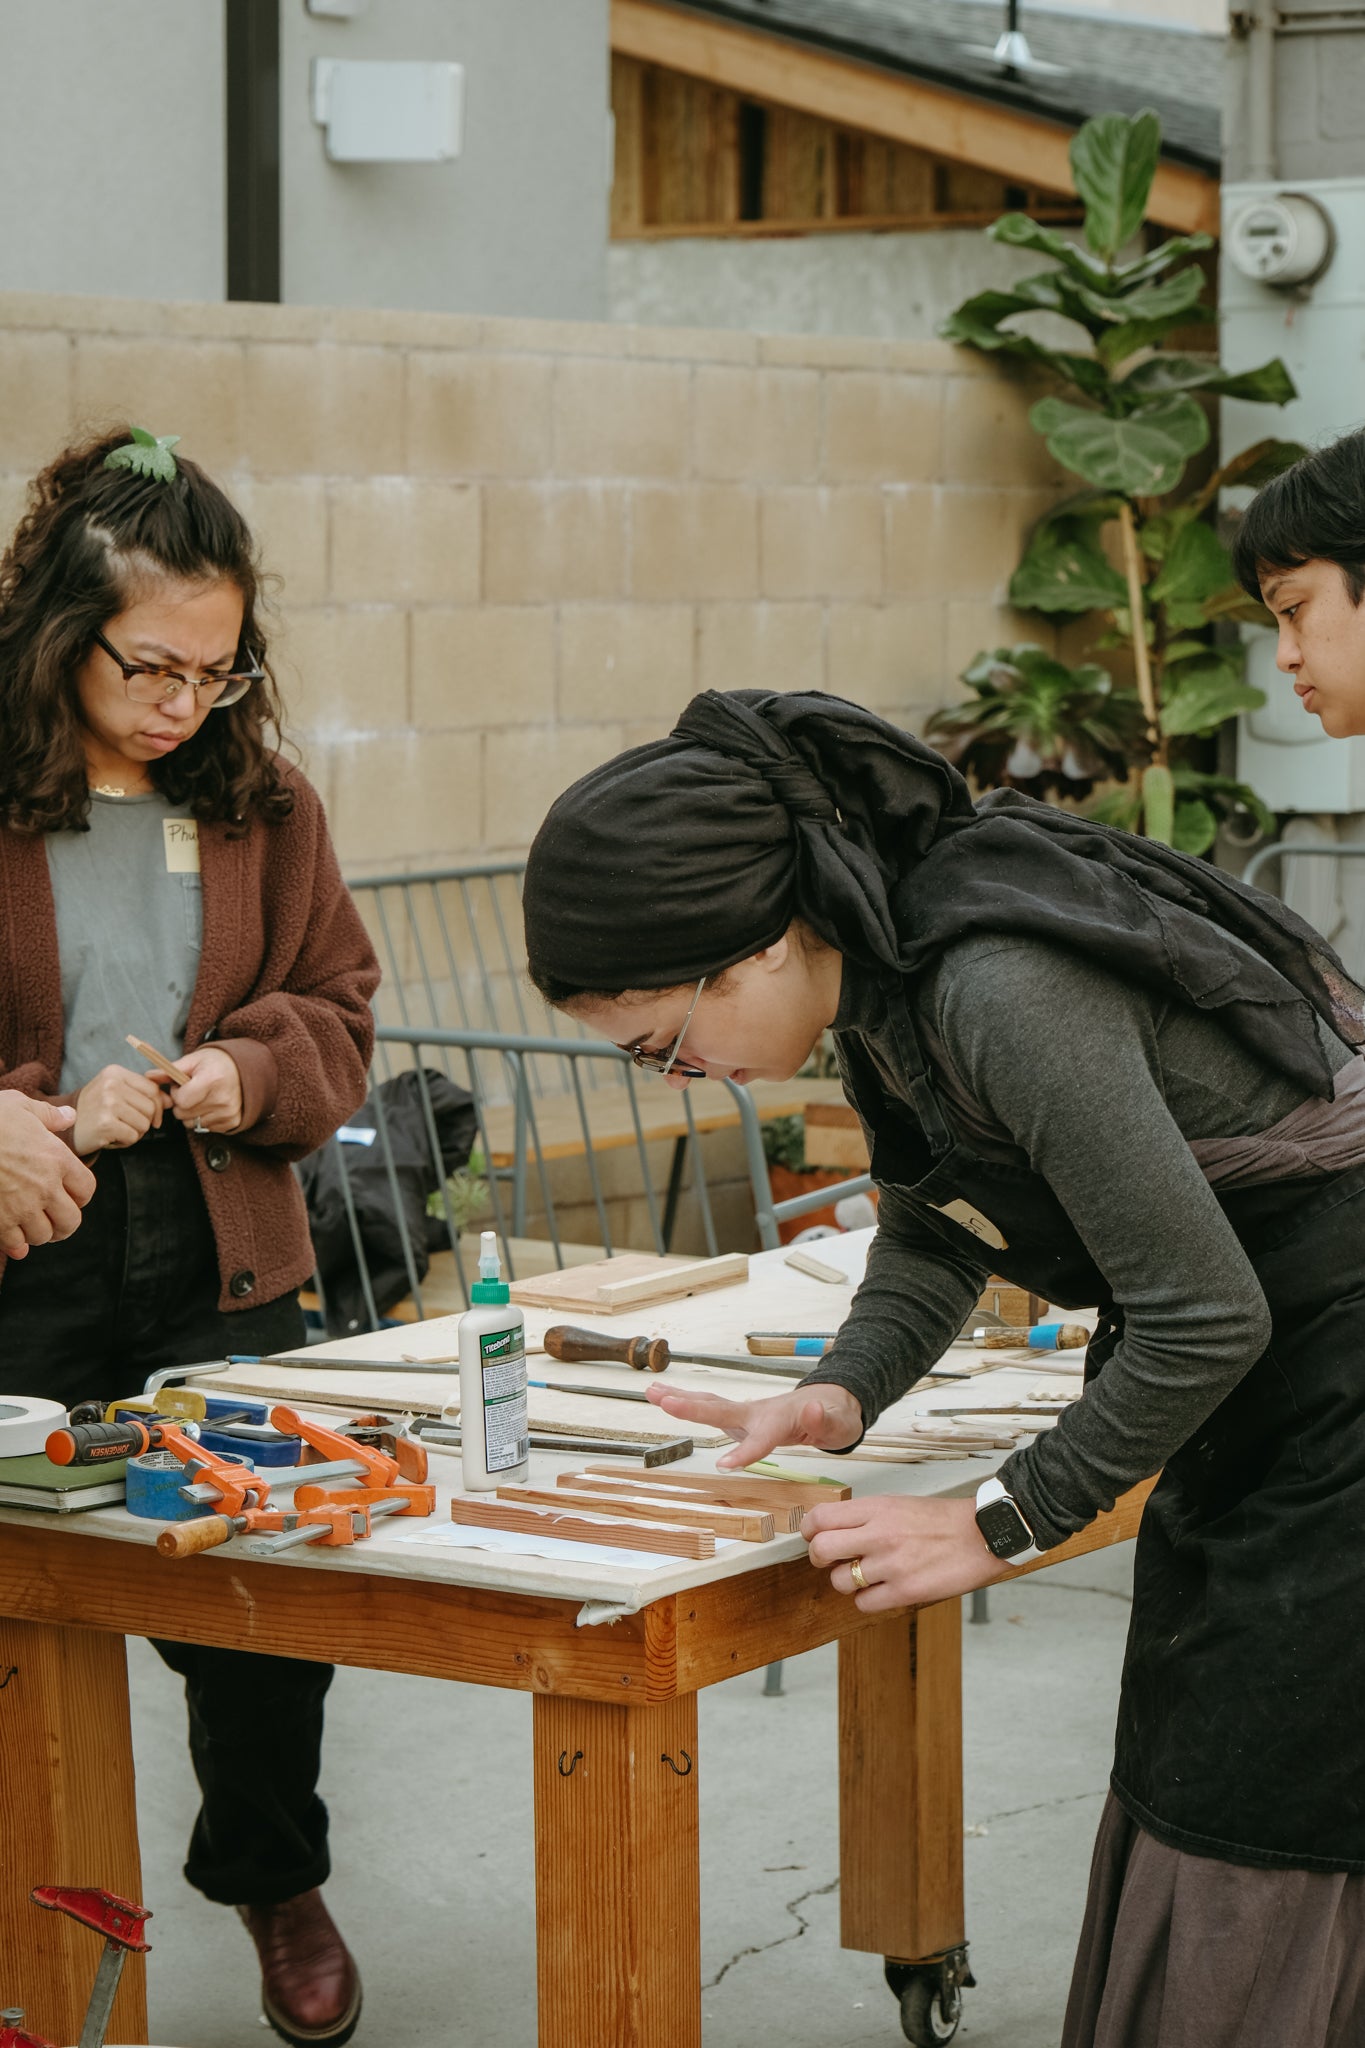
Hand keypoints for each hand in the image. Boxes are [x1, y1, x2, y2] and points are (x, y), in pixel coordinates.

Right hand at [0, 1092, 96, 1256]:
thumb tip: (69, 1115)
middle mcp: (44, 1187)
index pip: (86, 1189)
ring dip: (39, 1233)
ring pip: (43, 1236)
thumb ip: (48, 1115)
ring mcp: (20, 1207)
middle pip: (70, 1221)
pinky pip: (15, 1244)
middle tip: (55, 1218)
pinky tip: (13, 1239)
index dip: (80, 1195)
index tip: (70, 1194)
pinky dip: (16, 1244)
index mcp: (56, 1158)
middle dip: (64, 1222)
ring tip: (31, 1225)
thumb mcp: (20, 1105)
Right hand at [72, 1065, 166, 1153]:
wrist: (66, 1128)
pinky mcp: (106, 1124)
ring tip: (117, 1129)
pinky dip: (125, 1141)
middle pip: (151, 1107)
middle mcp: (111, 1085)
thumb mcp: (116, 1093)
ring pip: (144, 1124)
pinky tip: (111, 1137)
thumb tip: (171, 1100)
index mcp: (115, 1073)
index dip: (158, 1106)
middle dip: (145, 1121)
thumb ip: (143, 1093)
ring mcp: (108, 1103)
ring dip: (134, 1132)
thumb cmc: (95, 1111)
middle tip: (126, 1124)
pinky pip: (133, 1136)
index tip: (153, 1117)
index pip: (152, 1089)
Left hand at [169, 1048, 242, 1133]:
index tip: (183, 1085)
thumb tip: (148, 1076)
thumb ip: (169, 1070)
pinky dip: (204, 1118)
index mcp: (212, 1080)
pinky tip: (211, 1106)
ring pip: (192, 1124)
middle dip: (181, 1104)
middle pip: (184, 1115)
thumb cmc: (216, 1063)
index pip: (181, 1101)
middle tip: (192, 1092)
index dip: (177, 1094)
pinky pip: (205, 1128)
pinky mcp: (232, 1122)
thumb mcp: (193, 1061)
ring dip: (191, 1114)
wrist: (245, 1070)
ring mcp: (228, 1113)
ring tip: (201, 1098)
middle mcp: (223, 1099)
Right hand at [645, 1379, 863, 1468]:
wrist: (832, 1403)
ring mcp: (748, 1413)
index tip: (725, 1465)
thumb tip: (814, 1408)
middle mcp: (758, 1413)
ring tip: (651, 1392)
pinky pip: (710, 1410)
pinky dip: (688, 1404)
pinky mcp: (741, 1417)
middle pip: (722, 1410)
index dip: (744, 1451)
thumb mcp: (839, 1422)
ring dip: (681, 1400)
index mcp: (781, 1419)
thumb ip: (825, 1419)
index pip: (761, 1437)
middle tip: (665, 1401)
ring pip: (711, 1405)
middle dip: (693, 1408)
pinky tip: (666, 1399)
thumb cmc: (835, 1416)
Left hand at [802, 1494, 1008, 1611]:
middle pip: (821, 1549)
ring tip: (866, 1574)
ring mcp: (892, 1564)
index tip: (814, 1535)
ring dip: (847, 1581)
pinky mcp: (905, 1590)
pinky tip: (881, 1589)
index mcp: (876, 1508)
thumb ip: (864, 1516)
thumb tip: (831, 1530)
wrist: (981, 1534)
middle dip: (818, 1558)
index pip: (821, 1517)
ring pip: (840, 1581)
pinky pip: (864, 1603)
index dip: (809, 1530)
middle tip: (830, 1560)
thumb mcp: (897, 1504)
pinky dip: (867, 1599)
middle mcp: (879, 1534)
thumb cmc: (941, 1519)